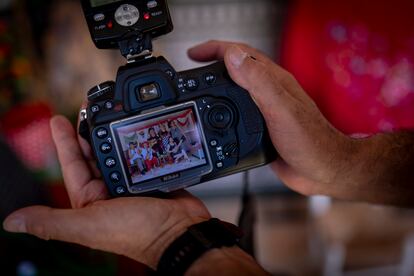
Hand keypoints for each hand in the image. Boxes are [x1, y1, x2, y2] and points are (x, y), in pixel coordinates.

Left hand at [3, 116, 210, 268]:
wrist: (177, 234)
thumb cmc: (136, 233)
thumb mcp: (88, 225)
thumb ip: (51, 222)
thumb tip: (11, 221)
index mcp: (91, 200)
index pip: (72, 165)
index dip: (63, 142)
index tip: (57, 119)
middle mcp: (109, 191)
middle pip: (95, 153)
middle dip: (88, 131)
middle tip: (88, 108)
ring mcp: (132, 183)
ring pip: (119, 151)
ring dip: (114, 132)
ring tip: (112, 111)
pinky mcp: (153, 177)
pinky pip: (142, 153)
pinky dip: (139, 140)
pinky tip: (139, 127)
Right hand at [189, 40, 357, 196]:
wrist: (324, 171)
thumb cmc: (311, 141)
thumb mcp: (281, 108)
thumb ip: (258, 82)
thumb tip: (233, 56)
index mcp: (273, 81)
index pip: (241, 54)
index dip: (215, 50)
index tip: (193, 54)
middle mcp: (269, 92)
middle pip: (236, 68)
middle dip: (212, 63)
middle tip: (192, 66)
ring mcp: (266, 109)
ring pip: (236, 89)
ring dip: (216, 84)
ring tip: (199, 88)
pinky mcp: (262, 127)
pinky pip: (238, 112)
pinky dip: (222, 109)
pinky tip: (216, 117)